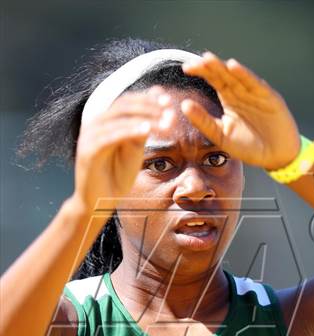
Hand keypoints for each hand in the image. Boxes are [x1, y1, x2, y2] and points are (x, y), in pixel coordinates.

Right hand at [74, 87, 172, 211]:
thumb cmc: (116, 177)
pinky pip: (110, 136)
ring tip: (165, 122)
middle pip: (123, 106)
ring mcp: (89, 137)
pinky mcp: (88, 152)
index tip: (168, 100)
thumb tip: (157, 107)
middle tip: (169, 110)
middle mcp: (94, 125)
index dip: (147, 99)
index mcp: (104, 122)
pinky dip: (129, 131)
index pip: (126, 102)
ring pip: (118, 118)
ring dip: (144, 118)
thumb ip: (142, 130)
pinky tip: (146, 130)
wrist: (99, 203)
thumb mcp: (134, 150)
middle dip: (149, 106)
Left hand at [182, 52, 300, 170]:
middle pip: (223, 75)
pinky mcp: (269, 97)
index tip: (186, 68)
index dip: (201, 72)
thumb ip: (204, 122)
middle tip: (196, 61)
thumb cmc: (249, 147)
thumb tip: (183, 105)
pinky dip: (245, 75)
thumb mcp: (221, 136)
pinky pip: (255, 84)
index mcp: (229, 99)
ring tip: (209, 60)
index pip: (213, 80)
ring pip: (237, 76)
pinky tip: (234, 67)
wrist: (275, 156)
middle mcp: (241, 92)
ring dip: (224, 68)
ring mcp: (255, 93)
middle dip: (210, 67)